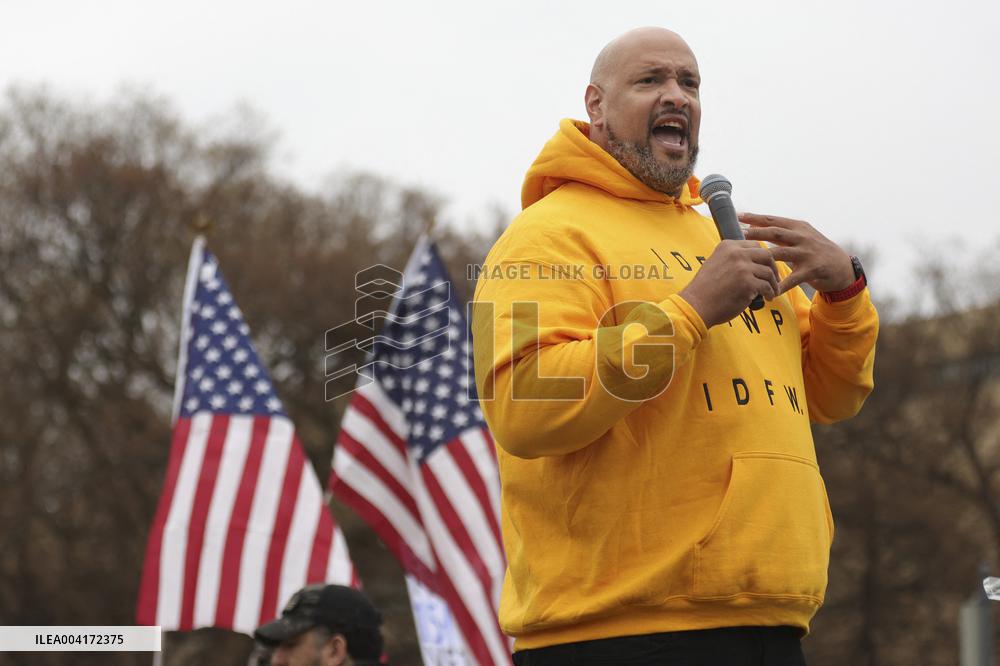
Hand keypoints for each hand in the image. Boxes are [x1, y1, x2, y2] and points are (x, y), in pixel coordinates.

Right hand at [678, 240, 779, 327]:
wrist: (697, 304)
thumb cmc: (705, 289)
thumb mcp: (714, 263)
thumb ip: (731, 259)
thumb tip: (749, 262)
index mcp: (727, 246)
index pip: (754, 245)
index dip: (762, 257)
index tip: (764, 266)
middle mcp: (736, 253)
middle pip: (766, 255)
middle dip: (773, 267)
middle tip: (773, 279)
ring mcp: (742, 267)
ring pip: (769, 272)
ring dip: (773, 283)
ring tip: (771, 292)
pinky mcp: (748, 283)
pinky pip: (767, 286)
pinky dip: (769, 293)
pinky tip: (767, 298)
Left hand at [739, 213, 854, 293]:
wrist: (841, 266)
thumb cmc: (814, 251)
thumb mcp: (800, 237)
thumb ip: (780, 233)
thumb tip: (754, 226)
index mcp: (797, 227)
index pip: (773, 220)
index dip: (755, 218)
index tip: (738, 215)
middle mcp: (802, 237)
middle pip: (774, 232)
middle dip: (756, 233)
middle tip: (739, 234)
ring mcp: (807, 252)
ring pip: (780, 253)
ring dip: (763, 258)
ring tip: (748, 261)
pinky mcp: (812, 269)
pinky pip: (793, 278)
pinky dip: (780, 285)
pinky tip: (769, 291)